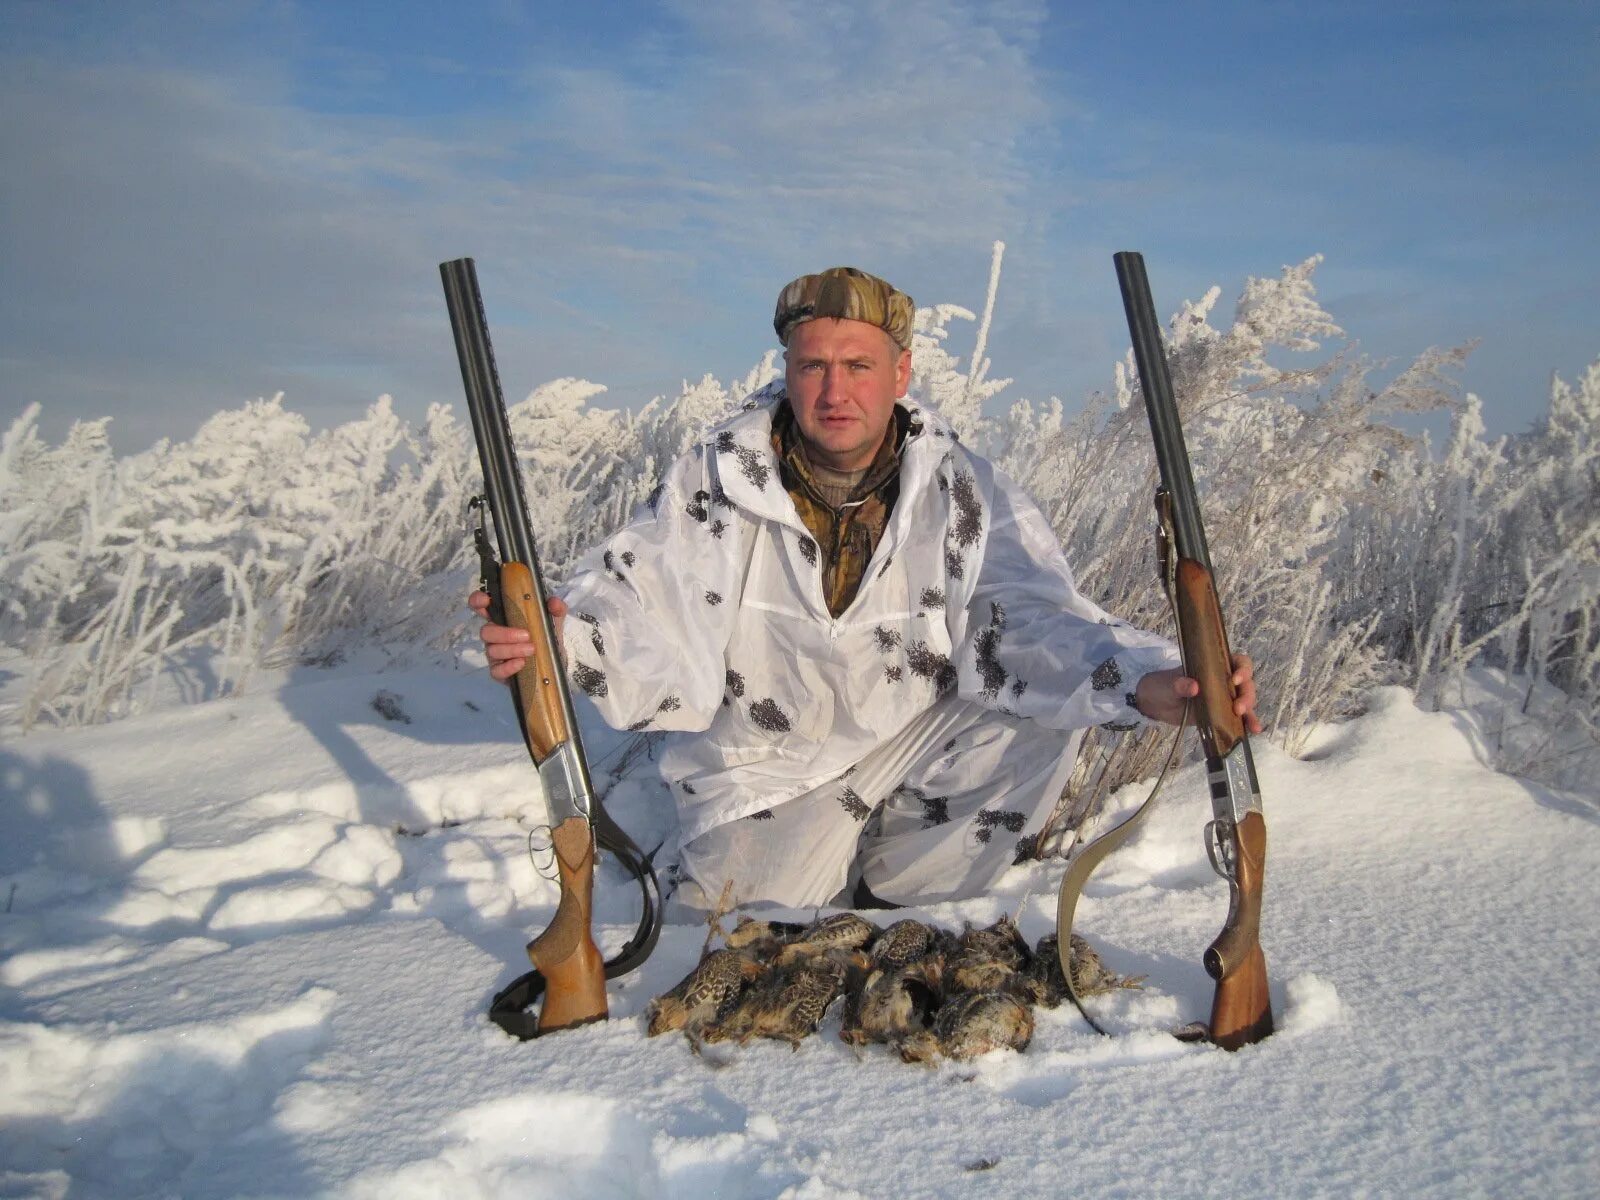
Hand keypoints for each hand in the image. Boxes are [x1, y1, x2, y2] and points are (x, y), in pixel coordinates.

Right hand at [469, 590, 566, 682]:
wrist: (553, 663)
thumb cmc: (545, 636)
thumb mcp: (554, 620)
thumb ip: (556, 608)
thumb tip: (554, 602)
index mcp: (502, 618)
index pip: (482, 607)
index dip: (478, 601)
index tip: (485, 600)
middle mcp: (495, 635)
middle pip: (486, 632)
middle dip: (505, 634)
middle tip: (527, 635)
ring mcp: (495, 654)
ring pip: (492, 651)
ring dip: (512, 649)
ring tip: (532, 649)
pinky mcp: (499, 672)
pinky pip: (496, 671)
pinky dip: (508, 667)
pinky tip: (522, 663)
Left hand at [1134, 652, 1261, 732]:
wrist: (1154, 704)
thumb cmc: (1163, 685)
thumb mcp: (1169, 683)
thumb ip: (1180, 684)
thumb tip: (1194, 687)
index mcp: (1214, 666)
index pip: (1238, 662)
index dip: (1243, 669)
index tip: (1236, 679)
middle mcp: (1223, 680)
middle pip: (1245, 684)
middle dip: (1246, 695)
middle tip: (1238, 708)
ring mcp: (1224, 698)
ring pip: (1245, 700)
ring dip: (1250, 710)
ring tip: (1250, 724)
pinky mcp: (1221, 714)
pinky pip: (1238, 717)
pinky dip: (1247, 723)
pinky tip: (1253, 730)